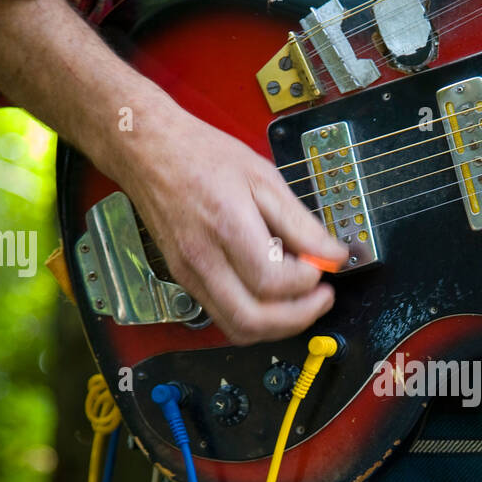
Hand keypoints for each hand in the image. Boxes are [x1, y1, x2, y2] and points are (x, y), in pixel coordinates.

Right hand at [113, 102, 347, 343]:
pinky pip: (225, 317)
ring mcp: (190, 275)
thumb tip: (333, 254)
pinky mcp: (186, 281)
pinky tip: (273, 295)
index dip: (308, 281)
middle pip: (253, 320)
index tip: (324, 265)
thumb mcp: (263, 177)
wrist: (148, 152)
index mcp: (226, 227)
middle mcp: (203, 259)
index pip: (272, 281)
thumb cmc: (203, 156)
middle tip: (322, 298)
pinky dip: (256, 317)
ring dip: (278, 327)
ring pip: (237, 329)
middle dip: (298, 318)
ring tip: (302, 301)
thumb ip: (300, 222)